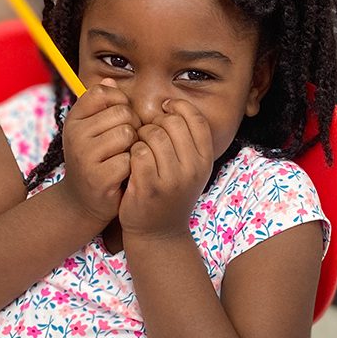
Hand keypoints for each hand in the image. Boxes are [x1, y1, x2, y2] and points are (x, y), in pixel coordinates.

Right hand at [60, 79, 139, 225]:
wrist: (83, 202)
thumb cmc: (95, 160)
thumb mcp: (93, 130)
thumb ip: (103, 105)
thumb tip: (110, 78)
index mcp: (74, 119)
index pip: (104, 92)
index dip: (121, 102)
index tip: (121, 120)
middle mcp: (75, 135)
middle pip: (122, 113)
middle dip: (133, 127)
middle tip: (126, 144)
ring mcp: (84, 156)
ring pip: (127, 134)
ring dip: (134, 146)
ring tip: (125, 157)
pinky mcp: (98, 178)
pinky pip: (130, 159)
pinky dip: (133, 167)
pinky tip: (124, 174)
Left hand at [120, 98, 213, 239]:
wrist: (158, 233)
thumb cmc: (170, 194)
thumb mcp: (189, 168)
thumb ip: (186, 139)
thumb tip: (170, 104)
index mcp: (205, 160)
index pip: (195, 118)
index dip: (177, 107)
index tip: (164, 111)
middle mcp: (193, 169)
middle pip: (172, 123)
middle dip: (154, 123)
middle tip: (146, 134)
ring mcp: (173, 180)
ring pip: (153, 135)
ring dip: (140, 137)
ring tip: (138, 148)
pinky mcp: (150, 188)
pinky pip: (138, 152)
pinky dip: (131, 153)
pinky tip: (131, 162)